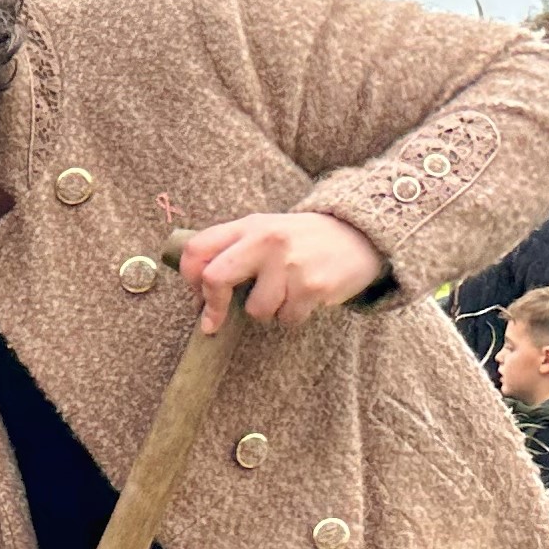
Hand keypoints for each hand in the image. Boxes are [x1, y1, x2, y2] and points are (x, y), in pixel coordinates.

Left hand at [177, 212, 384, 328]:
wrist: (360, 236)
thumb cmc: (303, 241)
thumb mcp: (266, 231)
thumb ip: (233, 249)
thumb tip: (197, 287)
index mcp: (249, 226)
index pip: (197, 249)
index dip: (188, 278)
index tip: (196, 296)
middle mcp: (266, 240)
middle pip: (215, 278)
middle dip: (212, 307)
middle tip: (213, 323)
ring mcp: (290, 263)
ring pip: (255, 310)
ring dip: (268, 311)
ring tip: (286, 291)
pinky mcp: (312, 286)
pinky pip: (287, 318)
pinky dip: (293, 315)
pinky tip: (306, 295)